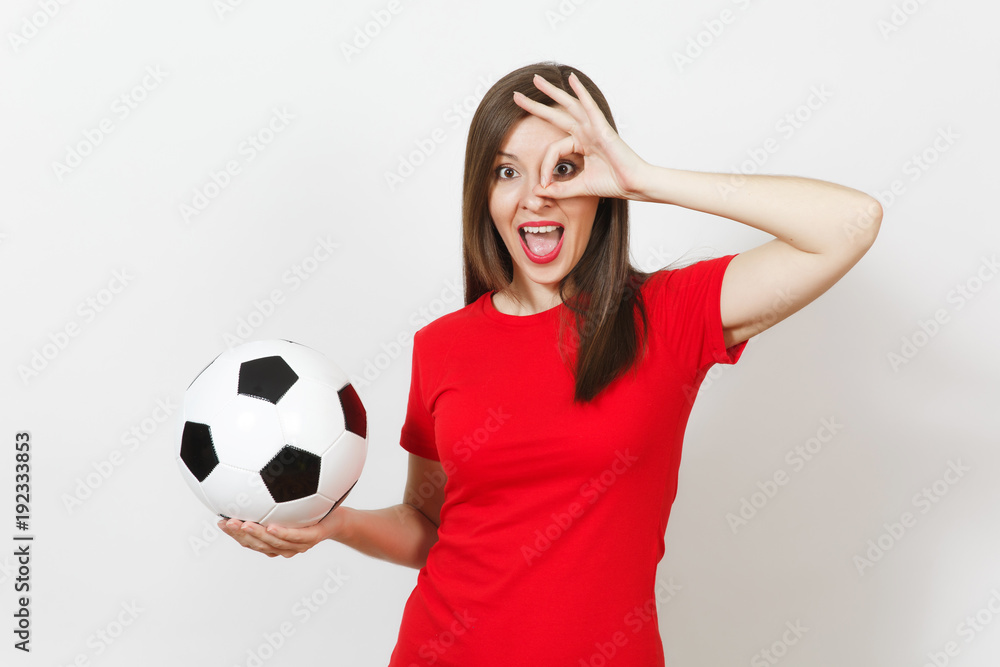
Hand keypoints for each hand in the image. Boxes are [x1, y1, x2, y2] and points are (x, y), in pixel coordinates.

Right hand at [217, 508, 345, 557]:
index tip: (220, 522)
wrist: (338, 518)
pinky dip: (281, 533)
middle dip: (241, 534)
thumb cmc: (311, 511)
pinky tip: (271, 526)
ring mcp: (298, 544)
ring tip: (244, 524)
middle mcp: (283, 547)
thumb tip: (248, 479)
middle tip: (228, 523)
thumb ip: (269, 498)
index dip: (234, 534)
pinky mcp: (312, 538)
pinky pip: (294, 536)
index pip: (249, 541)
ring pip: (273, 543)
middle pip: (258, 544)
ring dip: (257, 534)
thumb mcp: (288, 502)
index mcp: (273, 542)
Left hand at [513, 71, 650, 200]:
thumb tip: (539, 191)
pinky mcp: (603, 128)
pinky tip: (571, 79)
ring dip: (552, 92)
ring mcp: (594, 128)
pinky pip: (589, 106)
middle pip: (557, 114)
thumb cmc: (613, 183)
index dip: (545, 166)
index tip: (544, 183)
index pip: (554, 149)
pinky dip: (580, 92)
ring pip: (569, 105)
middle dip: (536, 105)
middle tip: (517, 96)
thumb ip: (559, 188)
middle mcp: (586, 132)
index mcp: (581, 144)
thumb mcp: (579, 187)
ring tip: (536, 80)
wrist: (633, 186)